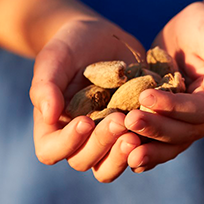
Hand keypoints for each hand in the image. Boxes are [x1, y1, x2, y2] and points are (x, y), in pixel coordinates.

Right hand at [29, 17, 145, 181]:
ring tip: (136, 133)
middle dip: (102, 144)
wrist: (103, 38)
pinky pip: (139, 152)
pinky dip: (147, 147)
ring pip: (111, 166)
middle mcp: (79, 140)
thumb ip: (46, 85)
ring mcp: (106, 140)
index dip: (68, 142)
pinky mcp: (132, 133)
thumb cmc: (70, 46)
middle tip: (119, 121)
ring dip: (123, 155)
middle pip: (84, 161)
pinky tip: (157, 129)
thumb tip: (48, 116)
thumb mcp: (55, 58)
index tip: (85, 121)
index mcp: (53, 127)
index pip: (51, 151)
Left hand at [122, 2, 203, 172]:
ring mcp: (190, 124)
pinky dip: (145, 151)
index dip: (172, 107)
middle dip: (155, 129)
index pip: (198, 110)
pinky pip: (160, 143)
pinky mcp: (172, 124)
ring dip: (149, 150)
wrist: (193, 33)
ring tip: (124, 153)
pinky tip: (125, 159)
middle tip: (127, 122)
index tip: (145, 98)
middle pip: (183, 132)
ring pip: (171, 144)